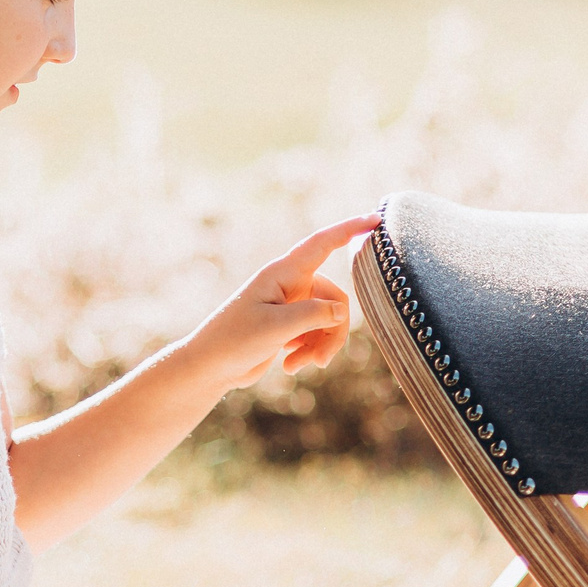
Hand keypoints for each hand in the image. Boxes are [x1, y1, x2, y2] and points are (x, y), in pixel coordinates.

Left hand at [183, 213, 378, 391]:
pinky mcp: (290, 325)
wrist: (211, 366)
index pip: (323, 243)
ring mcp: (291, 305)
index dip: (351, 228)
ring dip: (320, 345)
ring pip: (329, 321)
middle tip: (321, 360)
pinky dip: (310, 351)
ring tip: (299, 365)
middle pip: (335, 300)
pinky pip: (318, 333)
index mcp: (283, 273)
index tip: (376, 219)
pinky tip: (291, 365)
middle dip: (333, 331)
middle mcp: (290, 284)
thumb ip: (313, 315)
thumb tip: (342, 312)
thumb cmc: (234, 340)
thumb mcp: (276, 327)